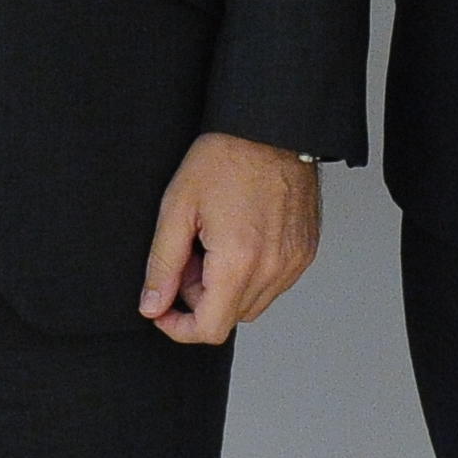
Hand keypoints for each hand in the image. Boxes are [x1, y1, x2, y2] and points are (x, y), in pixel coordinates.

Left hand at [138, 133, 321, 343]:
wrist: (269, 128)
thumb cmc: (225, 158)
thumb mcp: (178, 208)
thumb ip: (163, 264)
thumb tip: (152, 306)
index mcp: (239, 261)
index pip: (210, 329)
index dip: (179, 328)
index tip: (164, 309)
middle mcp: (273, 268)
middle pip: (231, 318)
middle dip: (201, 298)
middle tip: (190, 254)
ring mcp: (294, 262)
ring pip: (253, 304)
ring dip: (227, 288)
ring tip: (215, 242)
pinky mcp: (305, 252)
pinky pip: (274, 284)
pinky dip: (251, 274)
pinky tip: (239, 238)